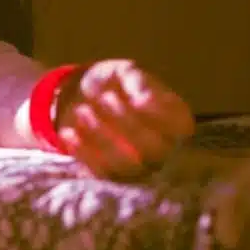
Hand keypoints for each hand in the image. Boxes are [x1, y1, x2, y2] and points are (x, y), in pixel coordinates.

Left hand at [56, 59, 194, 178]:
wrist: (81, 96)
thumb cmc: (113, 83)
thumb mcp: (126, 72)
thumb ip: (138, 83)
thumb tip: (145, 101)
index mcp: (174, 120)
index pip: (181, 127)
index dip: (161, 116)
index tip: (137, 99)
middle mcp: (162, 148)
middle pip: (154, 149)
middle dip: (127, 123)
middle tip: (105, 98)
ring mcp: (137, 167)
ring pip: (126, 164)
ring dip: (102, 137)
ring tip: (82, 110)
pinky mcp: (111, 176)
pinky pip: (101, 174)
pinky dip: (83, 153)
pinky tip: (68, 132)